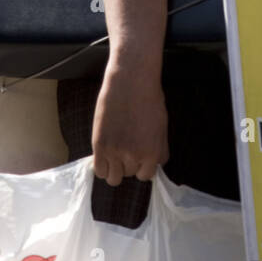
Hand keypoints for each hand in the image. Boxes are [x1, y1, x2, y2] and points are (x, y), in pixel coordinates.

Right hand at [91, 59, 168, 186]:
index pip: (146, 175)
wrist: (130, 82)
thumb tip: (156, 164)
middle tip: (127, 145)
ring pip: (113, 178)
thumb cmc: (149, 100)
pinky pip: (99, 170)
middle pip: (129, 174)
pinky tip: (105, 154)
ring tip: (116, 153)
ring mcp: (115, 152)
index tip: (139, 156)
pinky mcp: (99, 145)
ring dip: (115, 168)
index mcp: (152, 153)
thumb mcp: (162, 127)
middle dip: (129, 163)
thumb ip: (159, 149)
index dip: (143, 166)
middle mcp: (134, 156)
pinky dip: (103, 166)